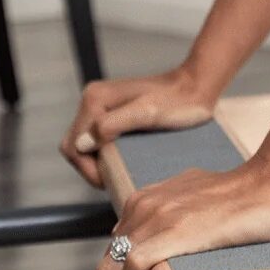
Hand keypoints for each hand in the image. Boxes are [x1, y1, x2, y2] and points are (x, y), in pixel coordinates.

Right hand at [62, 63, 215, 187]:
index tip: (111, 180)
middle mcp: (93, 100)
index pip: (73, 145)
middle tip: (116, 180)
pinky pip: (99, 140)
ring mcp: (102, 107)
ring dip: (99, 162)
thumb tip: (82, 144)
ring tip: (121, 172)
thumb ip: (112, 125)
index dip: (88, 169)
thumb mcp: (147, 114)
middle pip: (75, 146)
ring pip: (86, 146)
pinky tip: (124, 162)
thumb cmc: (178, 102)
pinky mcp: (113, 114)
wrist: (196, 88)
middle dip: (91, 168)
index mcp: (95, 99)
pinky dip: (106, 155)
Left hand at [96, 162, 269, 269]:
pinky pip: (129, 269)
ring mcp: (155, 218)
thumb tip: (176, 238)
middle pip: (106, 264)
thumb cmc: (244, 198)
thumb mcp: (195, 198)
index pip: (115, 249)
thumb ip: (175, 214)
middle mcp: (143, 206)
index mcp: (145, 200)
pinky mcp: (171, 233)